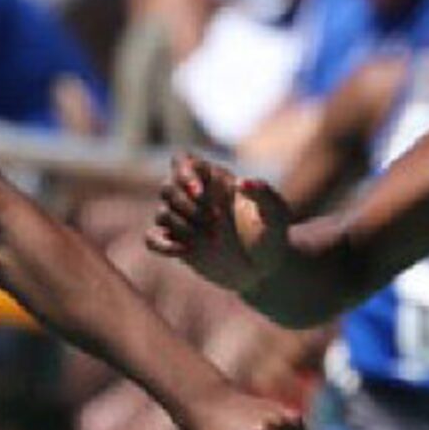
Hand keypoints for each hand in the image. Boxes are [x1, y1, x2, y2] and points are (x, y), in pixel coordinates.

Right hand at [147, 155, 292, 294]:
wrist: (264, 269)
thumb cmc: (273, 235)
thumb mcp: (276, 214)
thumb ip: (264, 194)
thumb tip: (243, 182)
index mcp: (214, 180)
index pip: (183, 160)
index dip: (183, 172)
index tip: (199, 191)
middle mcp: (194, 197)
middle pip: (167, 187)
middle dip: (186, 205)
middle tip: (216, 222)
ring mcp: (183, 221)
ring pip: (161, 212)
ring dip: (183, 226)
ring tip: (212, 240)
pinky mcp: (176, 243)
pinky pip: (152, 239)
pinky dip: (161, 244)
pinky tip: (184, 251)